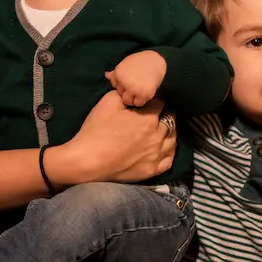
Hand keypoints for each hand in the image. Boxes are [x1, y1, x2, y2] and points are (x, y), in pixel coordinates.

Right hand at [57, 91, 174, 184]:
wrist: (88, 161)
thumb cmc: (96, 130)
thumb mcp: (107, 102)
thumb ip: (124, 93)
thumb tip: (132, 90)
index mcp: (148, 118)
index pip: (161, 102)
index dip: (157, 97)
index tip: (152, 98)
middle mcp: (157, 136)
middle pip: (171, 119)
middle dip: (166, 112)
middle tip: (160, 110)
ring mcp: (156, 155)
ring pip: (173, 140)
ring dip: (171, 130)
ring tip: (165, 127)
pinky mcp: (152, 170)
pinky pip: (169, 159)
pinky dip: (170, 151)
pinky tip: (166, 147)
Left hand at [105, 51, 167, 106]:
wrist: (158, 61)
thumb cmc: (141, 61)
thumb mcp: (126, 63)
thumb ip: (116, 72)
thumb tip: (106, 75)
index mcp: (118, 73)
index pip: (115, 85)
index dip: (122, 85)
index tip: (130, 81)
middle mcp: (124, 82)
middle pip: (120, 94)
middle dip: (127, 92)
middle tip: (136, 87)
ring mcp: (133, 89)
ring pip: (128, 101)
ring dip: (133, 98)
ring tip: (140, 92)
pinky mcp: (143, 94)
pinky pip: (138, 103)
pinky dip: (142, 100)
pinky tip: (145, 94)